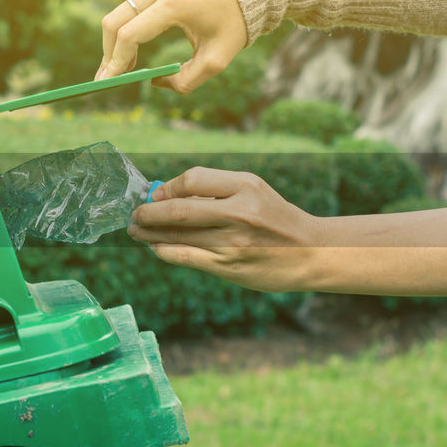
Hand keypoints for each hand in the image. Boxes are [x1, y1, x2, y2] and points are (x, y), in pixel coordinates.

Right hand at [96, 0, 247, 92]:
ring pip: (118, 14)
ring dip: (116, 42)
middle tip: (106, 77)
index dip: (116, 61)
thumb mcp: (216, 60)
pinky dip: (126, 27)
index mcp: (177, 4)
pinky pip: (130, 6)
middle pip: (115, 23)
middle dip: (108, 54)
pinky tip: (133, 47)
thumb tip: (154, 81)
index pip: (131, 34)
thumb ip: (185, 81)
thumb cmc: (233, 24)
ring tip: (123, 66)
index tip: (108, 82)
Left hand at [127, 167, 319, 292]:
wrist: (312, 252)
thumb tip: (165, 194)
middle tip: (135, 214)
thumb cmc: (274, 218)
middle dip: (148, 212)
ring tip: (136, 231)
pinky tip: (156, 248)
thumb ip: (214, 190)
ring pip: (178, 235)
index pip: (192, 179)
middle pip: (178, 210)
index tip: (156, 194)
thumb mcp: (252, 191)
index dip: (168, 187)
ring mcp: (233, 242)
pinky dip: (164, 251)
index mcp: (246, 186)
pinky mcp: (229, 267)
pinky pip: (185, 257)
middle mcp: (239, 213)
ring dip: (149, 233)